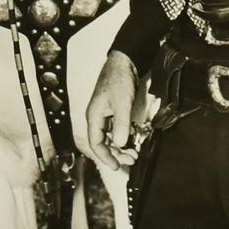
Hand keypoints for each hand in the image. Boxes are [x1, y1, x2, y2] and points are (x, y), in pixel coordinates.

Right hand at [86, 51, 138, 169]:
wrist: (124, 62)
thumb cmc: (119, 80)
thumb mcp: (122, 103)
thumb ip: (121, 124)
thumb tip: (120, 144)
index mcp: (94, 116)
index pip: (95, 143)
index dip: (106, 157)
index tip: (118, 166)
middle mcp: (97, 117)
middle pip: (103, 143)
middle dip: (116, 154)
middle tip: (132, 160)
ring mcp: (105, 114)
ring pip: (110, 137)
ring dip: (120, 147)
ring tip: (134, 153)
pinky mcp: (113, 111)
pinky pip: (115, 130)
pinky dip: (123, 137)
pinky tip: (132, 140)